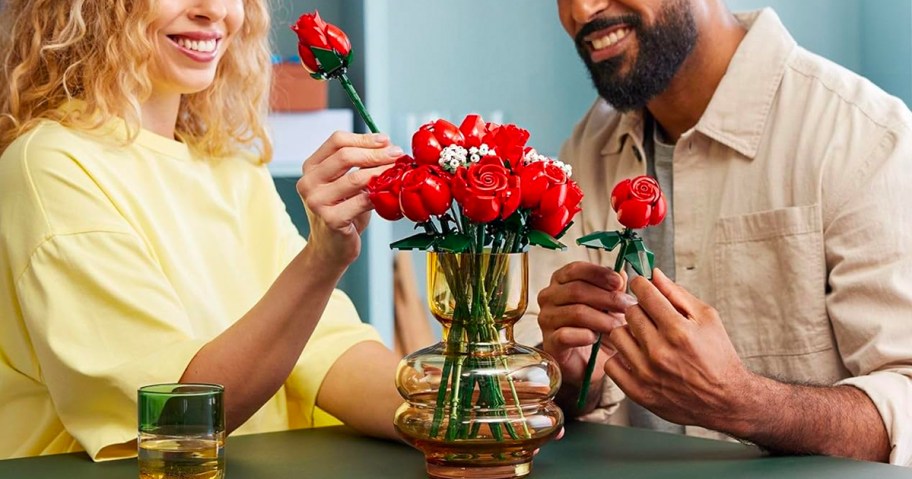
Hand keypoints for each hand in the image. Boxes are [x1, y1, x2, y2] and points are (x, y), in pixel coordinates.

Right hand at [297, 132, 401, 266]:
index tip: (386, 140)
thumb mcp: (345, 184)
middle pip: (344, 156)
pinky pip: (361, 201)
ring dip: (380, 172)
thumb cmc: (342, 213)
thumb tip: (387, 145)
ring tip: (397, 171)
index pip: (336, 141)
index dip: (364, 138)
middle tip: (396, 154)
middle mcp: (308, 182)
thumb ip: (359, 165)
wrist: (331, 248)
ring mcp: (316, 202)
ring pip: (354, 178)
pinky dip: (378, 195)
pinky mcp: (330, 219)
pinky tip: (389, 192)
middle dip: (375, 153)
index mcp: (311, 168)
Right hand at [537, 262, 634, 390]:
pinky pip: (566, 335)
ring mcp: (546, 319)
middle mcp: (549, 297)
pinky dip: (584, 336)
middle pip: (577, 290)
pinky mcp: (549, 341)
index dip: (599, 274)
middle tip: (628, 307)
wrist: (589, 363)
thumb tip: (622, 274)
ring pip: (576, 312)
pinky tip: (595, 339)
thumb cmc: (597, 328)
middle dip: (607, 298)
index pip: (576, 269)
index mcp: (561, 281)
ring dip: (602, 319)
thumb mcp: (610, 305)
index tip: (619, 283)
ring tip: (617, 327)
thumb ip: (614, 288)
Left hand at [605, 268, 753, 429]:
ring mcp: (646, 373)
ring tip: (644, 338)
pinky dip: (622, 358)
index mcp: (678, 330)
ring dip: (629, 333)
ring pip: (617, 335)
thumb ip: (677, 294)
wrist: (725, 400)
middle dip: (639, 309)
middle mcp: (659, 351)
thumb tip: (654, 274)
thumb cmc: (718, 356)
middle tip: (650, 317)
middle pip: (629, 312)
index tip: (643, 287)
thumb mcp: (707, 318)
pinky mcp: (638, 392)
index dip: (642, 285)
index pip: (644, 293)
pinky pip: (612, 364)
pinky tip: (637, 357)